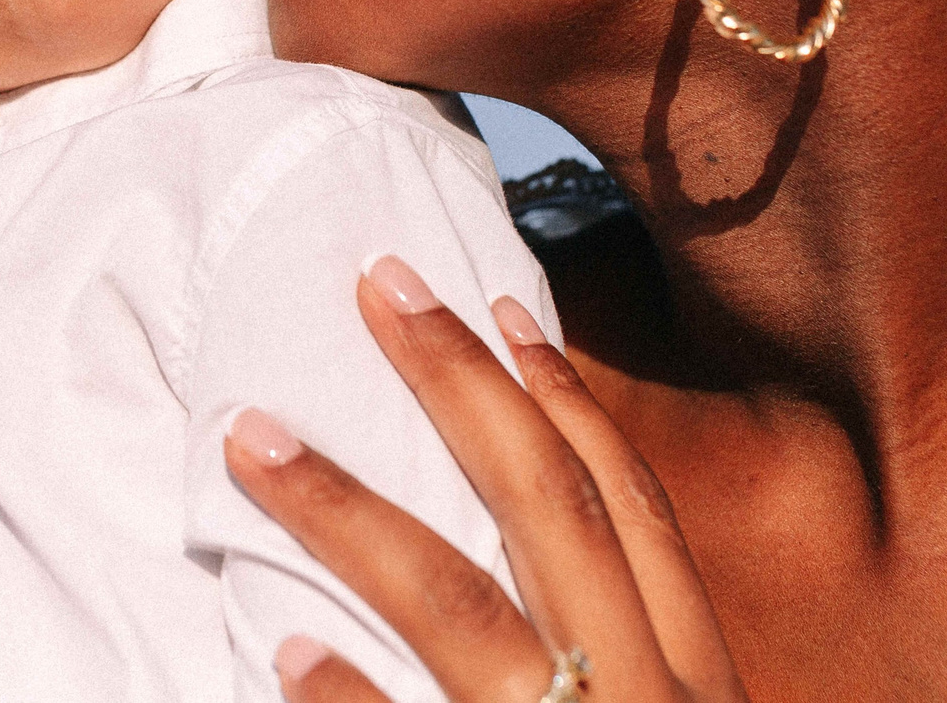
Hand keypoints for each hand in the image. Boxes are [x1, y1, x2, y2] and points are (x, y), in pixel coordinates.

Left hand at [222, 258, 746, 702]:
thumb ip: (615, 659)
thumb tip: (513, 551)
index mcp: (696, 680)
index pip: (632, 510)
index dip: (566, 400)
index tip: (498, 304)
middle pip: (549, 511)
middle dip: (458, 385)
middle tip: (375, 283)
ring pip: (456, 607)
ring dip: (346, 513)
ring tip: (250, 438)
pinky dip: (350, 695)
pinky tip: (286, 648)